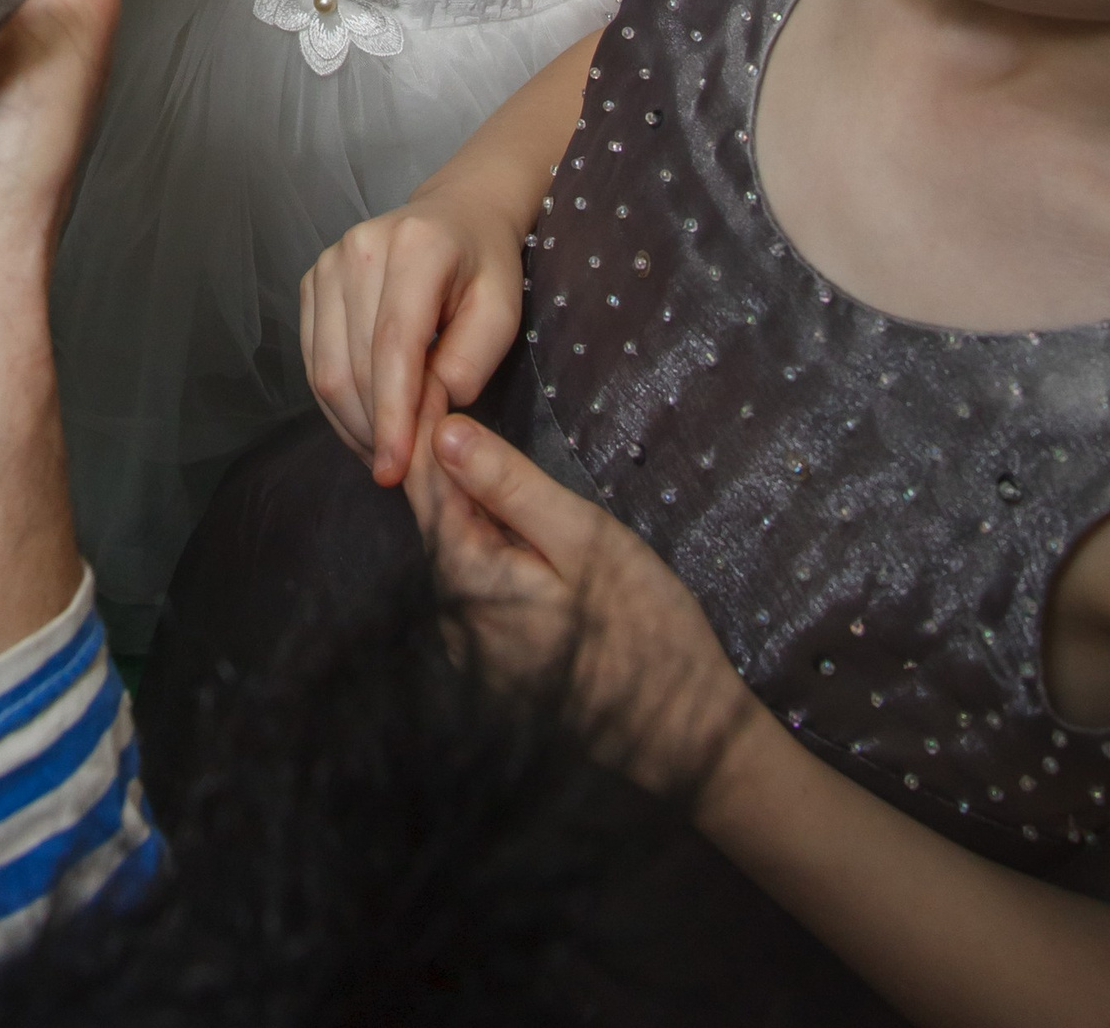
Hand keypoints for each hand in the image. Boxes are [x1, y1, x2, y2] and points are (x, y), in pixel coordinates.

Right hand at [300, 186, 524, 484]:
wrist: (457, 215)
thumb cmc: (485, 266)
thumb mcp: (501, 309)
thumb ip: (471, 359)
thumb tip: (432, 409)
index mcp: (413, 248)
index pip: (393, 345)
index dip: (392, 414)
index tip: (396, 471)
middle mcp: (357, 249)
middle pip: (353, 364)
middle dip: (375, 430)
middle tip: (404, 474)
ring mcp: (326, 263)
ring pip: (324, 370)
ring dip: (354, 425)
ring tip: (387, 455)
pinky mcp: (311, 282)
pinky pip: (312, 361)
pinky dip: (336, 405)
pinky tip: (367, 425)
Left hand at [406, 411, 758, 809]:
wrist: (686, 736)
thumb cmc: (647, 630)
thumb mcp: (584, 539)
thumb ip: (510, 486)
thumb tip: (443, 431)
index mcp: (465, 581)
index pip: (424, 487)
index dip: (427, 426)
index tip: (435, 373)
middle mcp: (451, 618)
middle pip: (436, 518)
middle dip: (442, 460)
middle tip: (455, 390)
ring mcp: (470, 647)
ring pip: (455, 550)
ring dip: (465, 500)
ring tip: (478, 440)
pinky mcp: (495, 660)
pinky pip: (475, 583)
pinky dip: (484, 541)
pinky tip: (507, 515)